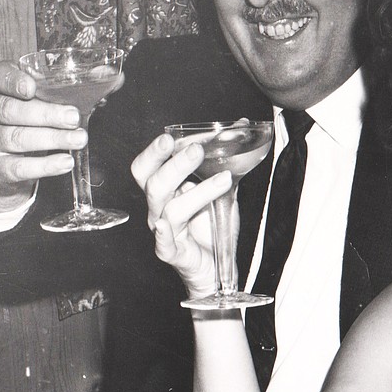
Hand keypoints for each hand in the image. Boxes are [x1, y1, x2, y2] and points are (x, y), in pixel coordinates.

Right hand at [0, 60, 96, 211]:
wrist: (12, 159)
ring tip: (80, 139)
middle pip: (10, 110)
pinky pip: (18, 167)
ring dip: (51, 139)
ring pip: (16, 138)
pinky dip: (44, 166)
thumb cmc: (35, 118)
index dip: (13, 81)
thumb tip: (113, 77)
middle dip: (45, 114)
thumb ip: (80, 87)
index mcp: (0, 85)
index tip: (32, 86)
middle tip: (74, 117)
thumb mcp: (51, 99)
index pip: (0, 76)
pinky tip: (65, 162)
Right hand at [131, 132, 232, 298]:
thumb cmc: (213, 226)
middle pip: (154, 183)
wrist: (218, 266)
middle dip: (174, 164)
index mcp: (166, 190)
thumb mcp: (223, 189)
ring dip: (198, 192)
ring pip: (170, 208)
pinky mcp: (173, 254)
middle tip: (196, 150)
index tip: (175, 137)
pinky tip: (166, 224)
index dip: (157, 151)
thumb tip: (242, 126)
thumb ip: (229, 160)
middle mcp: (160, 208)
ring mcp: (165, 231)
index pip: (149, 165)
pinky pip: (163, 244)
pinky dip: (163, 234)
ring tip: (223, 179)